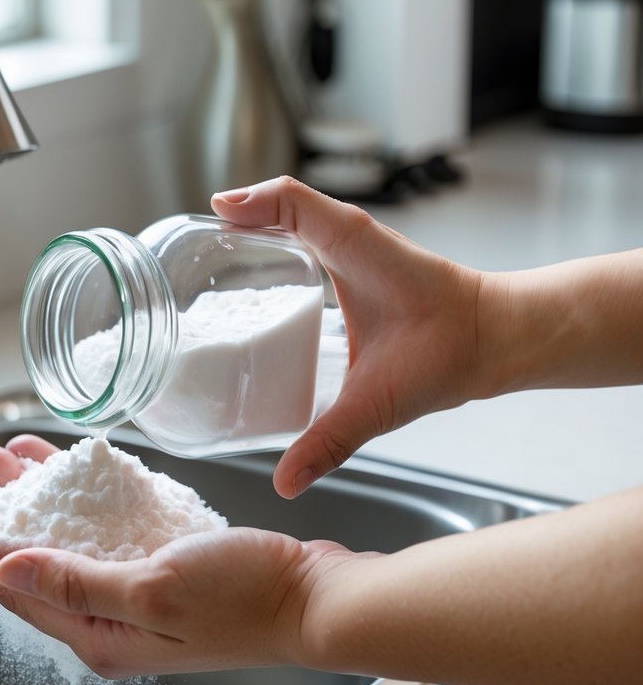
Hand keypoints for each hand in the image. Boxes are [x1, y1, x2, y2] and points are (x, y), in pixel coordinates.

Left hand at [0, 435, 355, 677]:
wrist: (316, 598)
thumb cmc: (249, 601)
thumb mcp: (154, 591)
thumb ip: (77, 582)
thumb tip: (6, 566)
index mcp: (95, 633)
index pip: (6, 579)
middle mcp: (104, 615)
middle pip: (24, 556)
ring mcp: (130, 589)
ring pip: (57, 538)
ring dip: (25, 497)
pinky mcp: (154, 563)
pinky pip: (97, 528)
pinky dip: (73, 494)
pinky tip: (58, 464)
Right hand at [212, 177, 486, 497]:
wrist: (496, 344)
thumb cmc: (448, 350)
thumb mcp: (377, 401)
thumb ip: (328, 439)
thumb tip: (283, 482)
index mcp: (347, 247)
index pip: (287, 203)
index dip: (243, 205)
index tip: (200, 227)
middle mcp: (346, 244)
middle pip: (278, 215)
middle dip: (232, 232)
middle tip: (189, 262)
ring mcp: (351, 257)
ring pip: (294, 233)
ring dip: (253, 245)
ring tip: (209, 277)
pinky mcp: (357, 276)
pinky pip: (310, 255)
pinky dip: (278, 262)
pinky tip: (258, 297)